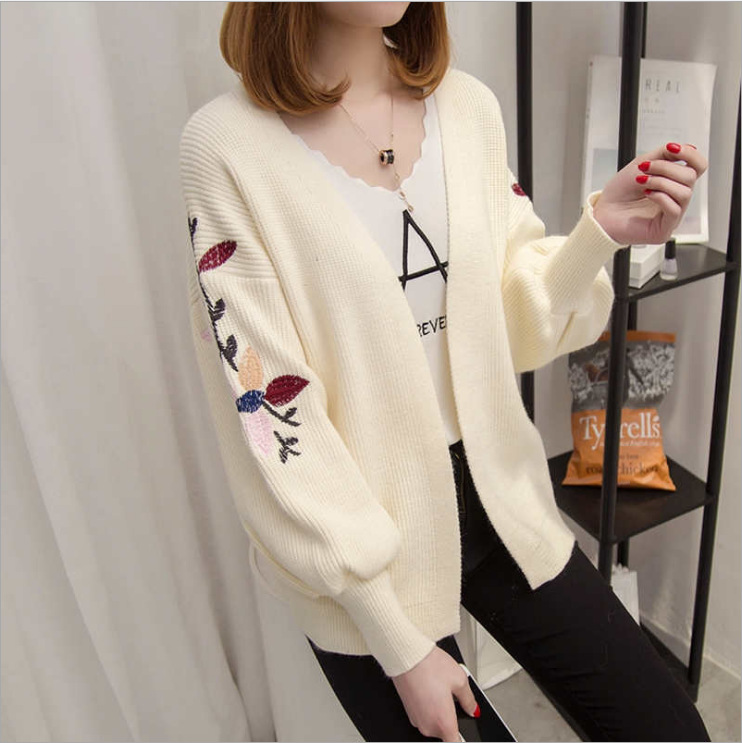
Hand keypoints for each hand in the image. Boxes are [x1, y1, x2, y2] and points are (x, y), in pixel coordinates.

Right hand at [391, 646, 478, 741]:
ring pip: (433, 723)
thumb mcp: (459, 679)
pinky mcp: (408, 711)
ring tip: (439, 688)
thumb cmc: (430, 666)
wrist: (406, 655)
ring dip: (438, 711)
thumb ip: (469, 700)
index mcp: (443, 723)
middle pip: (445, 732)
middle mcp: (428, 726)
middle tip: (451, 697)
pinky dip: (428, 706)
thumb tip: (473, 709)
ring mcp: (416, 719)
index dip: (462, 738)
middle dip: (450, 718)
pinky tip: (429, 687)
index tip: (463, 729)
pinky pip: (423, 714)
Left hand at [592, 142, 707, 245]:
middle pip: (690, 178)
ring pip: (685, 193)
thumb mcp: (641, 165)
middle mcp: (676, 199)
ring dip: (661, 182)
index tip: (671, 148)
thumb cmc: (618, 193)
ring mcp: (672, 216)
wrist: (601, 212)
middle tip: (644, 168)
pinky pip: (674, 210)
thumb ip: (664, 155)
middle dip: (666, 168)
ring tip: (641, 181)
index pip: (698, 167)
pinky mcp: (664, 230)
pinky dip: (660, 197)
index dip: (689, 155)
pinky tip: (647, 194)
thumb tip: (689, 147)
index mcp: (674, 183)